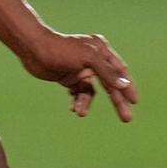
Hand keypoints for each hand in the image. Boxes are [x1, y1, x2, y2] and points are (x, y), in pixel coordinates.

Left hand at [19, 30, 137, 122]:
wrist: (32, 49)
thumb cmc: (61, 49)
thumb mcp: (88, 59)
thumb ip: (107, 72)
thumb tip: (125, 85)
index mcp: (101, 50)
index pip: (119, 71)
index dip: (127, 86)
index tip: (134, 101)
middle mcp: (93, 60)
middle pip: (109, 84)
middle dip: (117, 101)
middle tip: (126, 119)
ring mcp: (80, 70)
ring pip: (91, 91)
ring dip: (86, 102)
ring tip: (81, 112)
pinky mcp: (68, 78)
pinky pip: (78, 93)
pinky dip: (77, 101)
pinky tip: (74, 109)